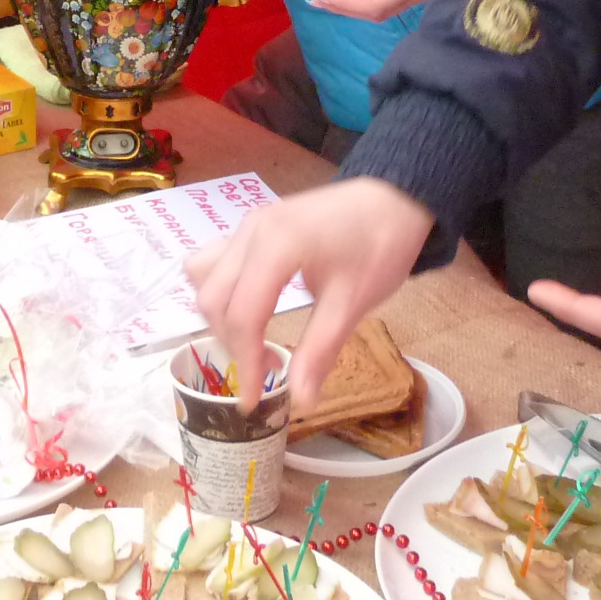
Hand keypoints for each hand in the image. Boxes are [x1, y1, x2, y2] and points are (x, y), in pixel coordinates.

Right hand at [186, 179, 435, 412]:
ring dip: (221, 316)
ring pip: (206, 278)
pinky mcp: (252, 225)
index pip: (242, 315)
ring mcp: (247, 224)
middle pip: (214, 299)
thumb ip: (320, 349)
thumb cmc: (378, 245)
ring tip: (255, 339)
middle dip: (233, 343)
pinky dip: (222, 290)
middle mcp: (250, 231)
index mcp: (274, 246)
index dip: (244, 363)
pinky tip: (248, 306)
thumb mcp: (353, 301)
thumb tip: (301, 401)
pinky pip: (216, 260)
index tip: (253, 402)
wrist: (394, 197)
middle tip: (267, 369)